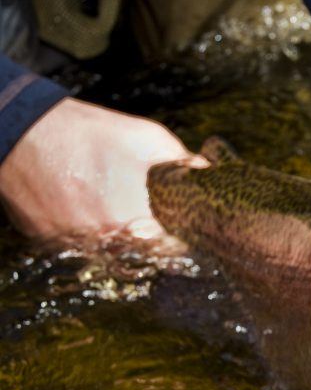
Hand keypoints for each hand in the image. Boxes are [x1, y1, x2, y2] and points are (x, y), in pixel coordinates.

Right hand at [0, 98, 207, 245]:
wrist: (22, 130)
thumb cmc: (88, 132)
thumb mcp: (147, 138)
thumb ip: (183, 161)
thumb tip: (209, 174)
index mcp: (134, 220)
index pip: (173, 252)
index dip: (183, 241)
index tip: (185, 230)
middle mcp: (104, 241)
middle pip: (144, 259)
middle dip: (156, 244)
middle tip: (158, 224)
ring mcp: (74, 245)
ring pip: (113, 259)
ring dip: (124, 245)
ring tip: (123, 217)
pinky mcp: (51, 242)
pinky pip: (82, 249)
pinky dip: (92, 237)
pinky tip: (92, 214)